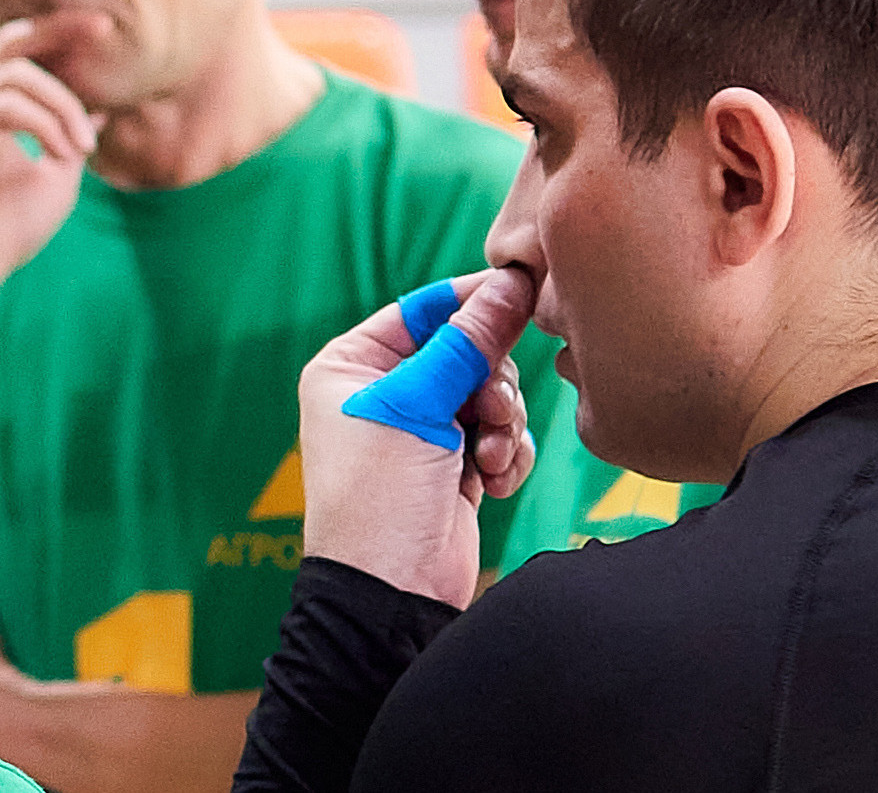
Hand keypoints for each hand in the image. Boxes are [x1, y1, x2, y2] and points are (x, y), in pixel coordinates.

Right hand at [0, 21, 100, 289]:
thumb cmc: (6, 233)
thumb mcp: (57, 179)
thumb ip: (73, 138)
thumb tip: (101, 107)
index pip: (20, 53)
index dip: (59, 34)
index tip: (107, 31)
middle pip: (8, 40)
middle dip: (59, 28)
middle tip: (105, 28)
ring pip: (16, 74)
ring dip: (62, 105)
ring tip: (84, 146)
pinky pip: (6, 105)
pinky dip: (44, 124)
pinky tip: (63, 153)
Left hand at [294, 269, 538, 607]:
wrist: (390, 593)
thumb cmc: (381, 495)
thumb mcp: (421, 406)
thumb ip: (469, 343)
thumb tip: (512, 283)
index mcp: (351, 365)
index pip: (423, 310)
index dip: (474, 300)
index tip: (526, 286)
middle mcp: (383, 392)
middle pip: (466, 351)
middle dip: (490, 381)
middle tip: (494, 411)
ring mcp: (421, 431)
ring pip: (491, 393)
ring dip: (502, 424)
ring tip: (490, 458)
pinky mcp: (454, 466)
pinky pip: (501, 436)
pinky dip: (507, 456)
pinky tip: (494, 484)